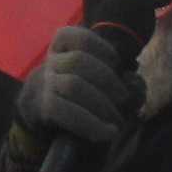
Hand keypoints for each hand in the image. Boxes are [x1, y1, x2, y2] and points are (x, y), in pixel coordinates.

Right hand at [14, 23, 140, 149]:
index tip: (116, 61)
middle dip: (106, 78)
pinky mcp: (43, 107)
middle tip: (123, 97)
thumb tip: (134, 83)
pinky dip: (91, 124)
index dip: (101, 47)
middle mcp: (51, 63)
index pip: (79, 38)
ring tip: (116, 119)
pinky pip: (66, 112)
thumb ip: (104, 70)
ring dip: (101, 103)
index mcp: (61, 48)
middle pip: (78, 61)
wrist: (37, 109)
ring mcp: (45, 84)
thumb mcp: (83, 71)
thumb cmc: (71, 88)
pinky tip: (106, 132)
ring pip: (73, 85)